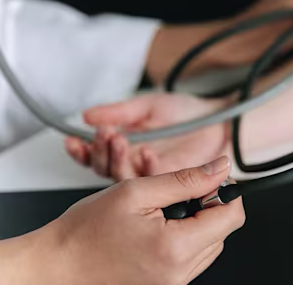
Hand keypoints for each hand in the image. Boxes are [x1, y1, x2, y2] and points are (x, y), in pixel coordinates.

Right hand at [0, 157, 244, 284]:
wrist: (54, 267)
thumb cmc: (84, 232)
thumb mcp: (136, 191)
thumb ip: (185, 179)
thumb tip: (220, 168)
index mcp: (176, 248)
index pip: (232, 216)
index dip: (224, 191)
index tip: (208, 178)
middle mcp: (179, 273)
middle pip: (222, 232)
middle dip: (207, 206)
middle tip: (174, 193)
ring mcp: (172, 284)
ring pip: (208, 246)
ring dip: (194, 224)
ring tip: (159, 213)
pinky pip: (189, 260)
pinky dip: (181, 240)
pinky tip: (154, 230)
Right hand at [66, 94, 229, 179]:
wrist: (219, 119)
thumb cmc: (186, 113)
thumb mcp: (148, 106)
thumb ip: (119, 112)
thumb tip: (87, 116)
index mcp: (125, 150)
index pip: (96, 157)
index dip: (82, 150)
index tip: (73, 140)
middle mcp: (136, 168)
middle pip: (106, 171)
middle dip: (100, 152)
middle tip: (104, 134)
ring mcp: (153, 180)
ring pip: (126, 179)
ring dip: (119, 160)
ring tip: (119, 139)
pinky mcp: (172, 186)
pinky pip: (155, 182)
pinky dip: (147, 166)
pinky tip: (146, 153)